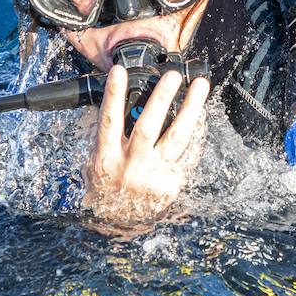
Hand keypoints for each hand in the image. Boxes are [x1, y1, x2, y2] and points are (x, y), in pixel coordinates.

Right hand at [81, 65, 210, 236]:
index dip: (114, 95)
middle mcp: (131, 166)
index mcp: (106, 158)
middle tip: (172, 75)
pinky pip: (188, 153)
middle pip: (148, 127)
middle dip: (161, 98)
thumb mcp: (94, 161)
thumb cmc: (105, 186)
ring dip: (191, 109)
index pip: (109, 120)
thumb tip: (115, 102)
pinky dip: (197, 132)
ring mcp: (154, 175)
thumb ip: (104, 136)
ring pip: (176, 138)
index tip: (119, 71)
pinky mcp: (172, 183)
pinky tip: (202, 113)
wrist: (117, 224)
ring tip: (201, 86)